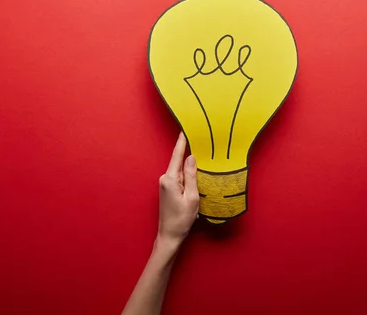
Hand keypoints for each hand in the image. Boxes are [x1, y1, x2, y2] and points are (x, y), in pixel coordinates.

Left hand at [157, 132, 198, 247]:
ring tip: (202, 158)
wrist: (170, 235)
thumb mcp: (191, 197)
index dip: (181, 142)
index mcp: (170, 179)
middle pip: (179, 162)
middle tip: (200, 141)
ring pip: (180, 171)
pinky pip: (179, 177)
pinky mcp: (167, 190)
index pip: (177, 156)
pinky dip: (187, 175)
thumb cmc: (181, 219)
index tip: (184, 129)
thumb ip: (191, 176)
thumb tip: (191, 157)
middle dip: (188, 153)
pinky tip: (196, 175)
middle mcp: (165, 179)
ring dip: (189, 166)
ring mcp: (165, 184)